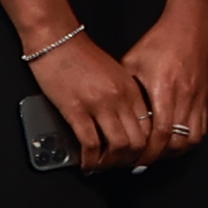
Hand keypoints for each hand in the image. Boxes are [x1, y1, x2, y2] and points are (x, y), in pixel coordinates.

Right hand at [40, 33, 163, 170]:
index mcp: (132, 90)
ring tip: (102, 167)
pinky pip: (90, 143)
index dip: (145, 148)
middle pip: (137, 141)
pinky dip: (90, 159)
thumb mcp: (115, 75)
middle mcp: (120, 99)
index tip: (137, 157)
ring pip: (118, 146)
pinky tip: (86, 163)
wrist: (58, 41)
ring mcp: (99, 105)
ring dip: (111, 163)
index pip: (150, 127)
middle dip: (130, 160)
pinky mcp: (76, 109)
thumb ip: (125, 97)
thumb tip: (127, 125)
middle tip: (119, 167)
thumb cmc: (83, 57)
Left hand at [120, 4, 207, 159]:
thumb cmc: (161, 40)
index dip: (147, 150)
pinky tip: (175, 142)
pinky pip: (201, 129)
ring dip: (174, 151)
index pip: (160, 132)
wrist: (192, 26)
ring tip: (157, 154)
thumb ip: (126, 88)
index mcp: (164, 88)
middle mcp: (184, 97)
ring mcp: (198, 99)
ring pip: (191, 139)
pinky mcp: (205, 99)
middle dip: (157, 156)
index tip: (132, 158)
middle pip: (175, 141)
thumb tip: (114, 111)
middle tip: (140, 161)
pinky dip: (188, 141)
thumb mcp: (133, 60)